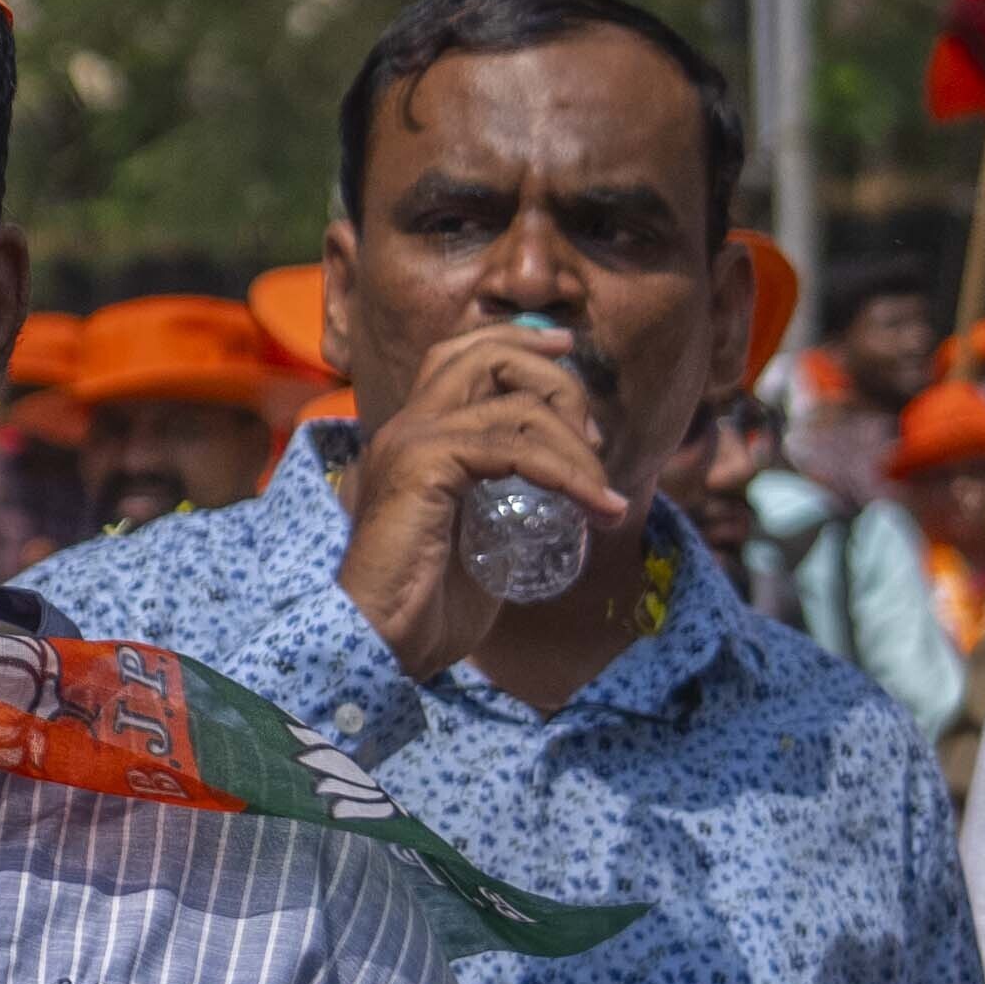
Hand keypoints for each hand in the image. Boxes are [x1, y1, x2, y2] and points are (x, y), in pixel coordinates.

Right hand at [339, 317, 625, 682]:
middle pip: (486, 355)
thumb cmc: (425, 609)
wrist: (381, 641)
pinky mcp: (426, 464)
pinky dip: (569, 474)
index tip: (564, 352)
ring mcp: (412, 441)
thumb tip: (562, 501)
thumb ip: (505, 506)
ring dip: (577, 448)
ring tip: (603, 495)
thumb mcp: (479, 539)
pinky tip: (595, 505)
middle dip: (555, 381)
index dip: (515, 342)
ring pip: (515, 402)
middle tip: (594, 437)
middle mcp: (406, 427)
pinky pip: (517, 449)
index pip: (458, 357)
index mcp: (413, 438)